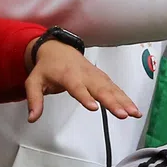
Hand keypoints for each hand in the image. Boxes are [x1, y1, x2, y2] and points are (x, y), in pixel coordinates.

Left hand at [23, 38, 138, 121]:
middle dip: (113, 102)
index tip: (94, 107)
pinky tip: (134, 109)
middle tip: (123, 114)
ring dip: (125, 101)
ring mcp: (95, 75)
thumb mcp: (34, 82)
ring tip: (134, 114)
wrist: (57, 49)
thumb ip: (34, 100)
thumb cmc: (47, 67)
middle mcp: (85, 74)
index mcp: (68, 75)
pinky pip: (115, 88)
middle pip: (100, 89)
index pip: (77, 87)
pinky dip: (126, 98)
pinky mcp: (102, 78)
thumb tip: (32, 117)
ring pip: (112, 88)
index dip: (85, 96)